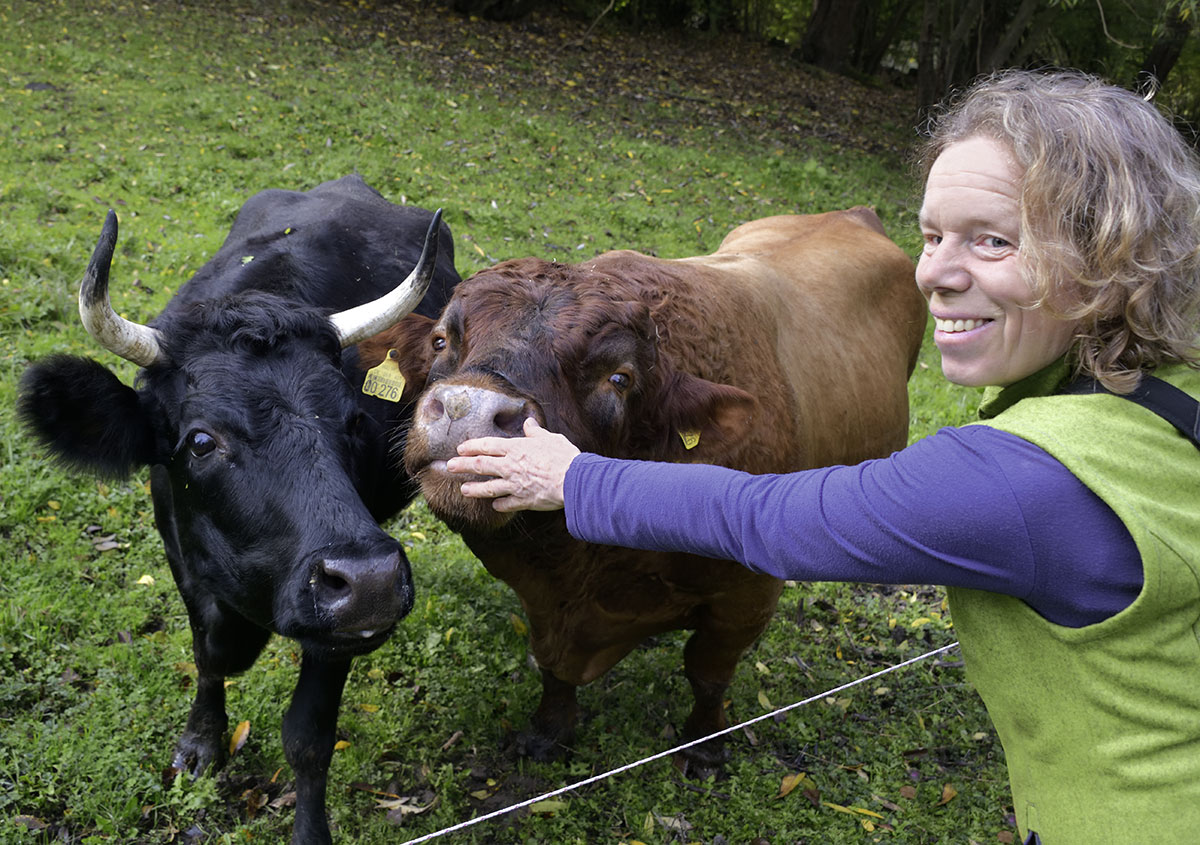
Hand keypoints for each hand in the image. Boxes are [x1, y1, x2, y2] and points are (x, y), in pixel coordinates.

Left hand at [446, 418, 580, 511]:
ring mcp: (515, 485)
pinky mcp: (523, 500)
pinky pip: (506, 503)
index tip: (461, 448)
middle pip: (481, 465)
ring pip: (488, 487)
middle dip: (463, 465)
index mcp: (516, 448)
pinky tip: (495, 505)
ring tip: (463, 490)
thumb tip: (529, 423)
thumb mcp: (550, 438)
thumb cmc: (563, 456)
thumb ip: (536, 432)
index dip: (472, 446)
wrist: (573, 480)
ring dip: (474, 489)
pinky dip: (499, 505)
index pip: (488, 445)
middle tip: (449, 466)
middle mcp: (510, 466)